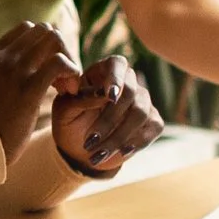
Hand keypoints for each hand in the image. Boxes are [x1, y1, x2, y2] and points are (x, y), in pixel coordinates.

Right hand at [0, 21, 83, 148]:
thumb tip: (16, 68)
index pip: (26, 29)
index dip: (45, 46)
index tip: (49, 69)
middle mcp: (0, 58)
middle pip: (43, 30)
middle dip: (60, 49)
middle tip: (63, 77)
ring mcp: (13, 71)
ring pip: (54, 40)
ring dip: (68, 59)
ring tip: (67, 85)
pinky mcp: (29, 89)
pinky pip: (60, 63)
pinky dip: (72, 71)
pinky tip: (71, 91)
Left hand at [52, 56, 163, 174]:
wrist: (78, 148)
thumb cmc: (69, 121)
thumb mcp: (64, 110)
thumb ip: (80, 98)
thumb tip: (104, 94)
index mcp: (103, 71)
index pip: (117, 64)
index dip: (116, 78)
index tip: (110, 97)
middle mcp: (127, 82)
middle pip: (130, 92)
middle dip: (110, 119)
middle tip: (90, 141)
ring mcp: (142, 101)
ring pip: (141, 113)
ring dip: (119, 136)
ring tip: (98, 154)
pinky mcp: (151, 121)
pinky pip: (153, 127)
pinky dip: (137, 142)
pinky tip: (121, 152)